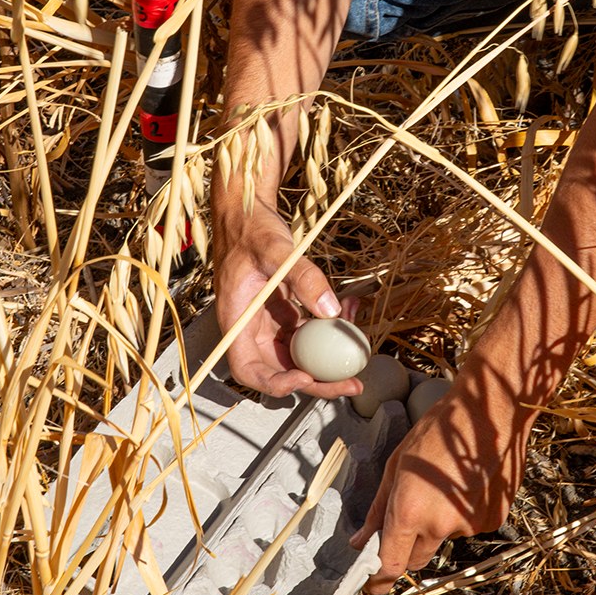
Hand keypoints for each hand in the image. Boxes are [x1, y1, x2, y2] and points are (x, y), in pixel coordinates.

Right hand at [213, 199, 363, 399]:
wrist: (246, 211)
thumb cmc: (250, 228)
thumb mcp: (276, 249)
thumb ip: (302, 277)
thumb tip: (331, 310)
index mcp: (237, 320)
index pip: (248, 368)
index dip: (275, 382)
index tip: (305, 377)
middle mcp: (251, 328)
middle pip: (280, 370)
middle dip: (317, 381)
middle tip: (352, 383)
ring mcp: (269, 322)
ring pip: (300, 354)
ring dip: (329, 354)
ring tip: (358, 335)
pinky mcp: (285, 313)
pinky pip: (309, 331)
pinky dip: (330, 325)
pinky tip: (350, 307)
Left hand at [349, 359, 535, 593]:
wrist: (490, 412)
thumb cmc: (437, 430)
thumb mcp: (397, 465)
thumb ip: (377, 511)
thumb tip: (360, 544)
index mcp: (410, 510)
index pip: (391, 564)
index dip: (379, 579)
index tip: (373, 585)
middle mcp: (440, 524)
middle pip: (416, 557)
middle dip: (407, 545)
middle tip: (410, 510)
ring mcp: (469, 525)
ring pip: (443, 538)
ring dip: (438, 522)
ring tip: (445, 481)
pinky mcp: (493, 520)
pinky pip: (467, 527)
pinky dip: (462, 512)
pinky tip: (467, 482)